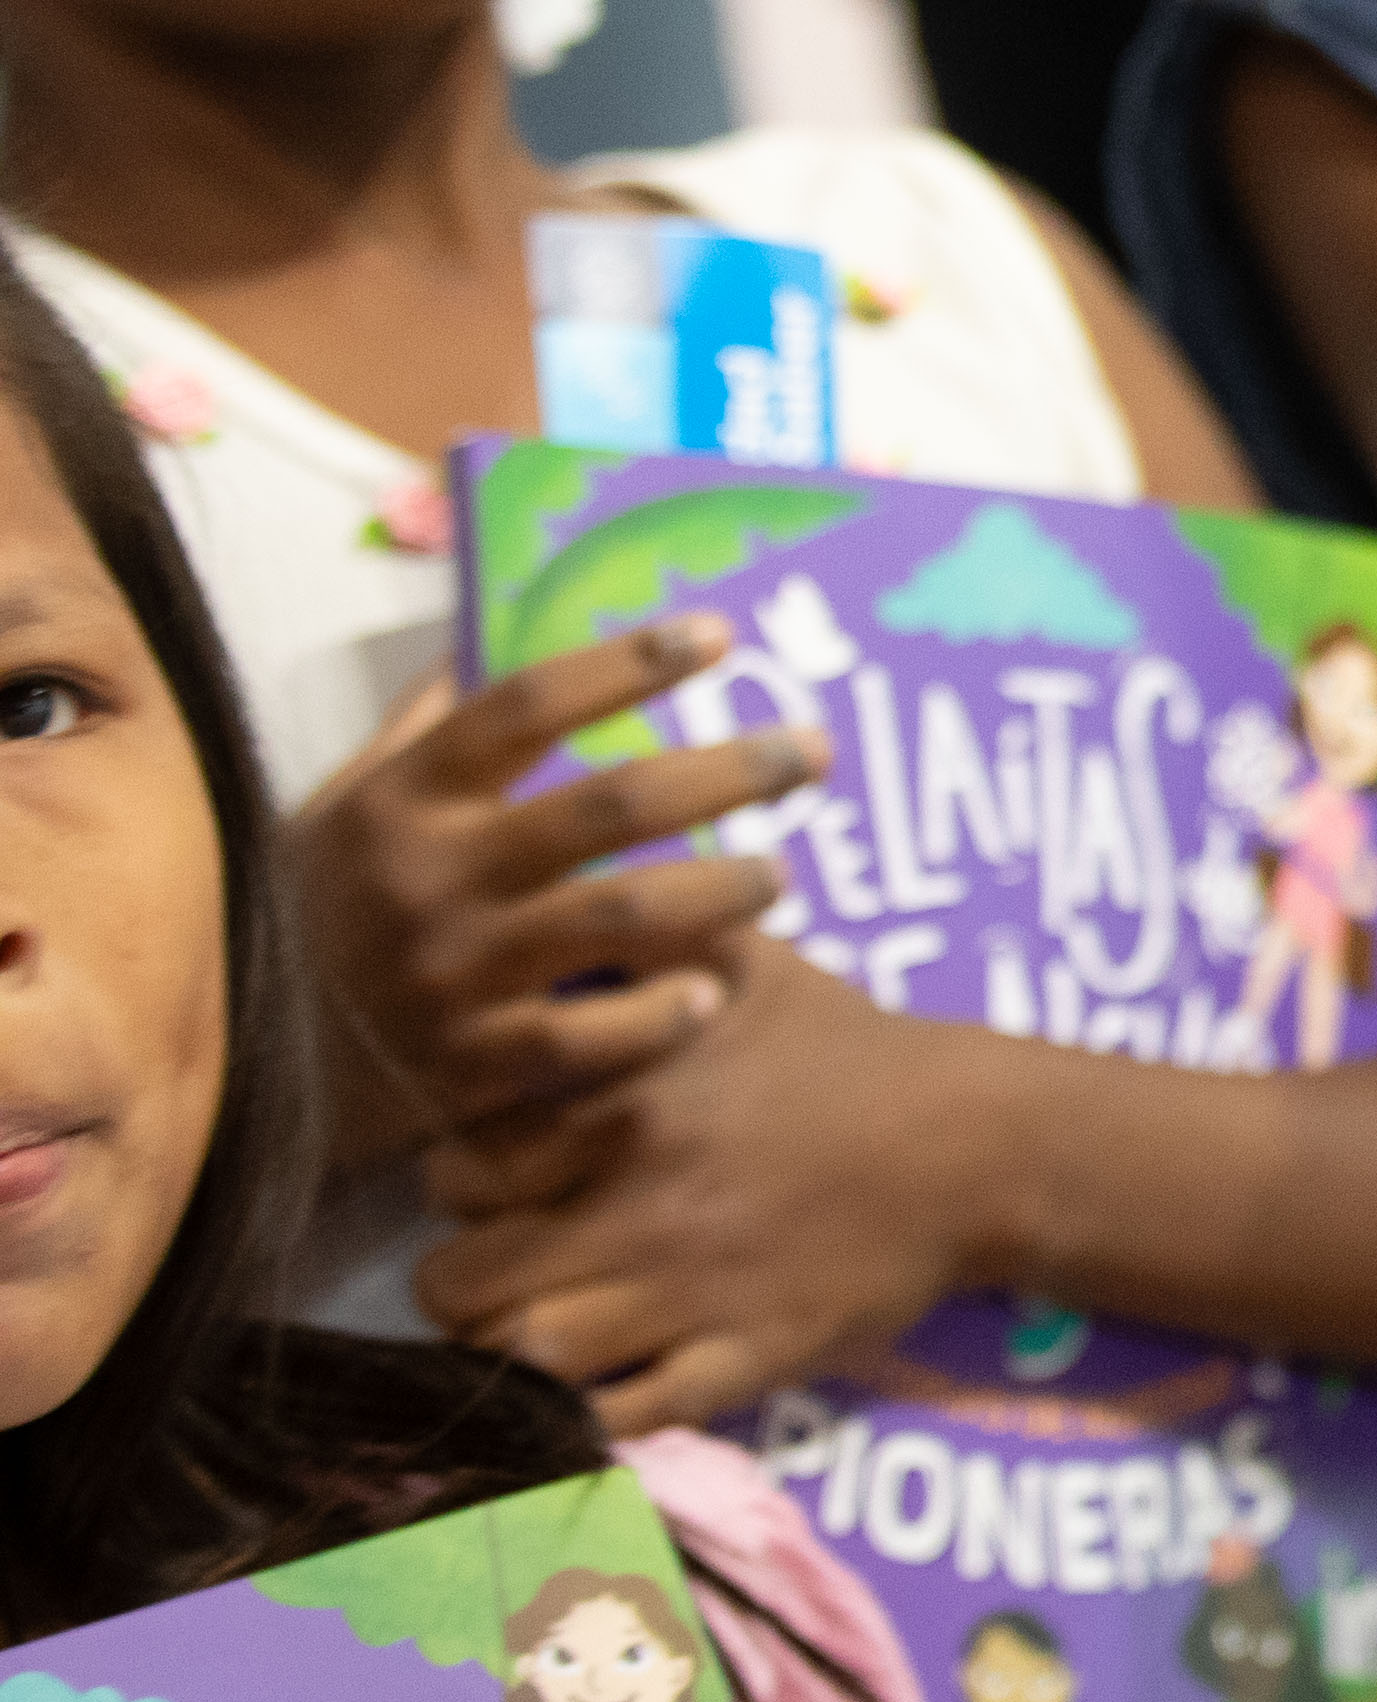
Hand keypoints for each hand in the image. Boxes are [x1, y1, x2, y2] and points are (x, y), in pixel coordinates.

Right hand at [288, 626, 819, 1156]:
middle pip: (607, 807)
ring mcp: (453, 974)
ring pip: (617, 920)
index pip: (524, 705)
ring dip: (720, 893)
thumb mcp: (343, 809)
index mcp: (402, 800)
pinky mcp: (467, 1065)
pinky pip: (583, 1039)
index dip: (624, 663)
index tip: (716, 634)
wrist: (238, 1067)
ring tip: (783, 875)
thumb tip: (482, 635)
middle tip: (813, 753)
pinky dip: (656, 1018)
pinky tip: (716, 994)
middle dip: (727, 773)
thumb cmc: (313, 914)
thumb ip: (418, 729)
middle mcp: (432, 878)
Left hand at [415, 940, 986, 1433]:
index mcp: (623, 1112)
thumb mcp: (750, 964)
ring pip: (523, 1359)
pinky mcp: (744, 1360)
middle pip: (460, 1281)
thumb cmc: (850, 1050)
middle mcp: (637, 1208)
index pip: (453, 1172)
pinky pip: (626, 1419)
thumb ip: (650, 934)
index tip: (489, 1180)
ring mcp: (689, 1296)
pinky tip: (594, 1388)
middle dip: (461, 1278)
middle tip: (501, 1264)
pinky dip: (589, 1417)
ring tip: (532, 1328)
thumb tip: (566, 901)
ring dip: (507, 1353)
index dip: (455, 1182)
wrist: (978, 1140)